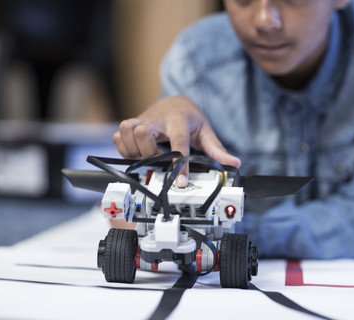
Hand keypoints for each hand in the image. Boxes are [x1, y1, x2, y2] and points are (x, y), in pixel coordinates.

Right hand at [113, 95, 240, 185]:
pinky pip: (118, 136)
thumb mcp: (206, 132)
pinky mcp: (132, 125)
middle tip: (159, 160)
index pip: (178, 142)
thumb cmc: (189, 118)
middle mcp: (158, 119)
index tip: (180, 182)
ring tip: (148, 157)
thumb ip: (218, 150)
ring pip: (126, 131)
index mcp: (179, 121)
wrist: (175, 102)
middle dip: (148, 152)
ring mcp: (142, 120)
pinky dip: (124, 148)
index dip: (178, 163)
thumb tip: (234, 162)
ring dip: (134, 149)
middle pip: (142, 132)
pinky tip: (138, 154)